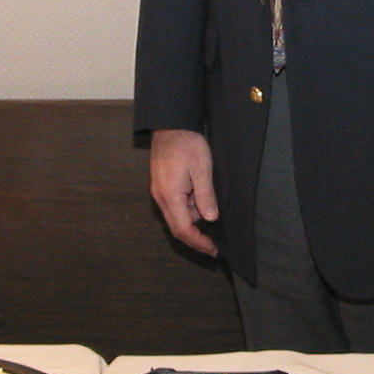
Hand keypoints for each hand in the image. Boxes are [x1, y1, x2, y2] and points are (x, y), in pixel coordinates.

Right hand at [149, 128, 219, 254]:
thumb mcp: (202, 169)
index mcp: (170, 195)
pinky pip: (175, 205)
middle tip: (213, 246)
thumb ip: (206, 196)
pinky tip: (202, 202)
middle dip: (195, 239)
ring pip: (177, 216)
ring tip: (212, 212)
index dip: (199, 242)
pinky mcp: (163, 185)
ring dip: (194, 219)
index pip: (183, 229)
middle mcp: (161, 197)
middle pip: (177, 228)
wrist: (171, 124)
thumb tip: (210, 218)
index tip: (213, 250)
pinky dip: (189, 209)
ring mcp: (160, 191)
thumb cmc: (187, 143)